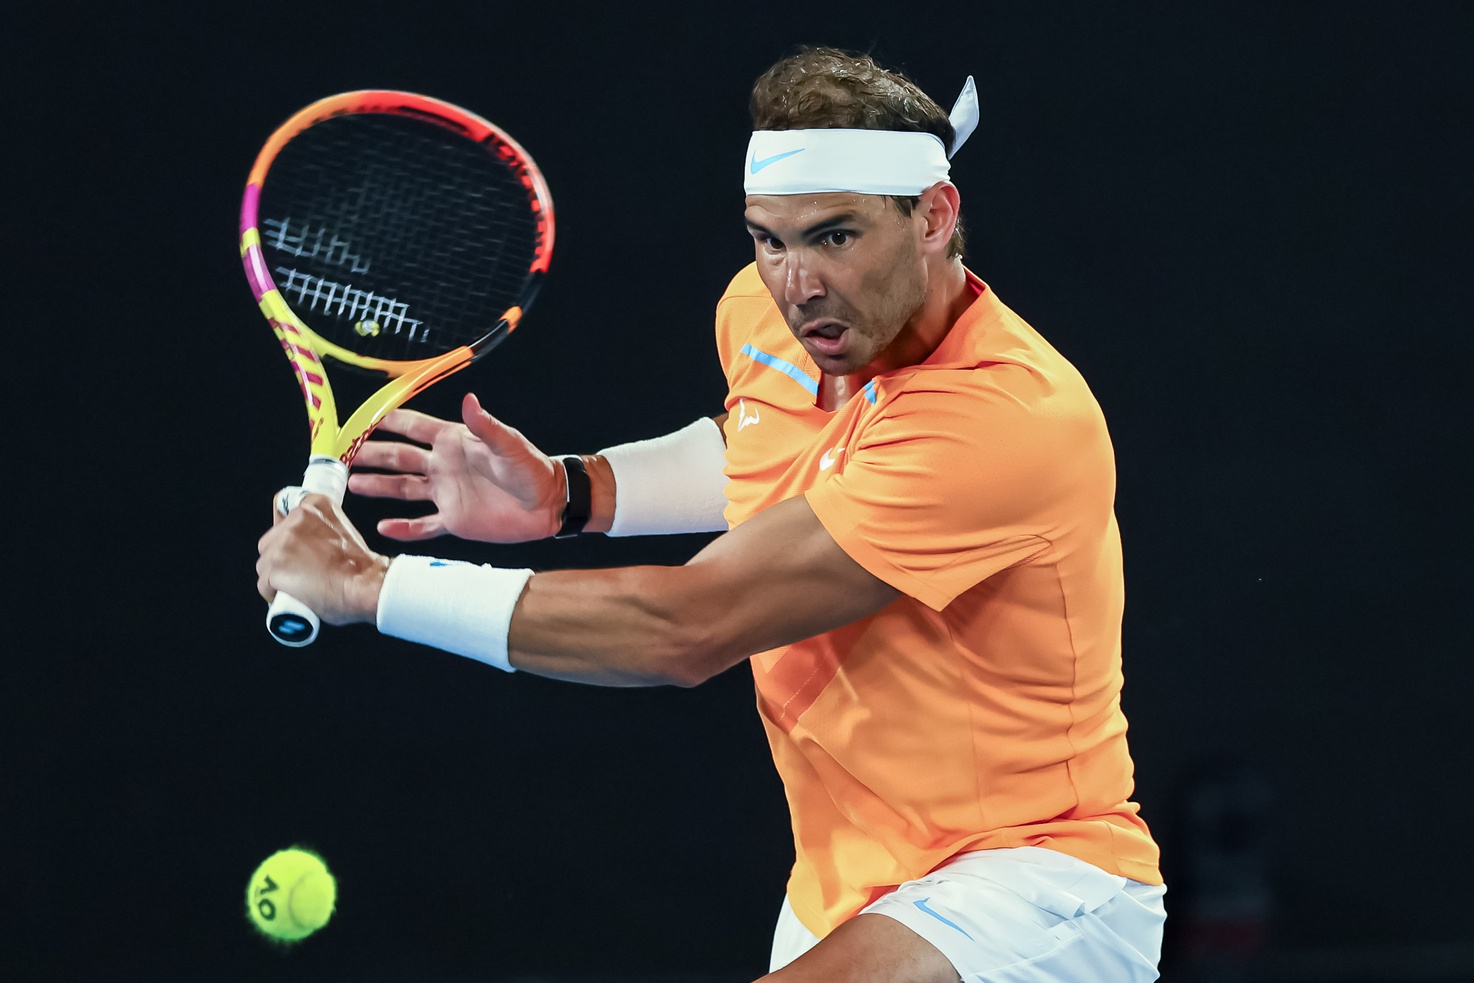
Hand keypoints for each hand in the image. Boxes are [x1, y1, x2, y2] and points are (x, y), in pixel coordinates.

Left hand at [257, 493, 389, 624]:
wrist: (366, 585)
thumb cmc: (361, 566)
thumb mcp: (345, 531)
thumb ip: (324, 528)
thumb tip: (308, 541)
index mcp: (315, 505)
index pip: (286, 516)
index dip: (289, 537)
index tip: (295, 548)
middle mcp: (296, 519)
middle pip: (271, 541)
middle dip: (280, 558)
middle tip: (300, 571)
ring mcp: (283, 543)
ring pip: (265, 564)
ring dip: (276, 577)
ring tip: (297, 586)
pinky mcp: (275, 567)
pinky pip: (264, 584)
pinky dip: (274, 593)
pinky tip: (289, 596)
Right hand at [348, 392, 563, 542]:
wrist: (548, 504)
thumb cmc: (531, 468)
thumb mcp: (508, 445)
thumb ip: (486, 426)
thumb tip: (468, 399)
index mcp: (454, 442)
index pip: (414, 428)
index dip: (390, 422)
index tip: (363, 419)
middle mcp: (444, 466)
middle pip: (400, 458)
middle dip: (373, 455)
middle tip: (345, 455)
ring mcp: (446, 493)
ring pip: (404, 488)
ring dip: (379, 486)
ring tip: (351, 484)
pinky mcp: (454, 519)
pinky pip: (423, 524)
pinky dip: (403, 527)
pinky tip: (383, 526)